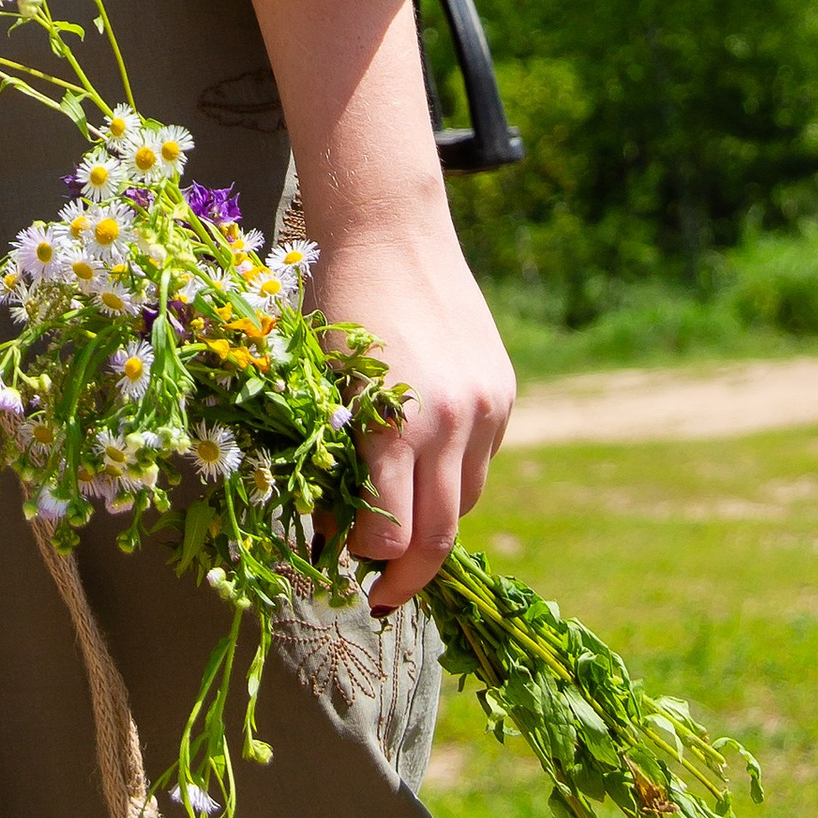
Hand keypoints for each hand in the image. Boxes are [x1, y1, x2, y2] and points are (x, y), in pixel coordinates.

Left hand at [244, 0, 516, 610]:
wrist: (390, 227)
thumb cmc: (333, 299)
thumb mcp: (315, 379)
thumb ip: (324, 454)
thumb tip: (327, 527)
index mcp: (395, 419)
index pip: (391, 533)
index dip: (365, 561)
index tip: (343, 569)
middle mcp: (451, 420)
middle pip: (441, 536)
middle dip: (407, 572)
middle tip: (378, 590)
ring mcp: (485, 408)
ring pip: (465, 501)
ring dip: (432, 523)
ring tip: (394, 528)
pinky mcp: (502, 393)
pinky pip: (480, 460)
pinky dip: (450, 477)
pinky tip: (417, 467)